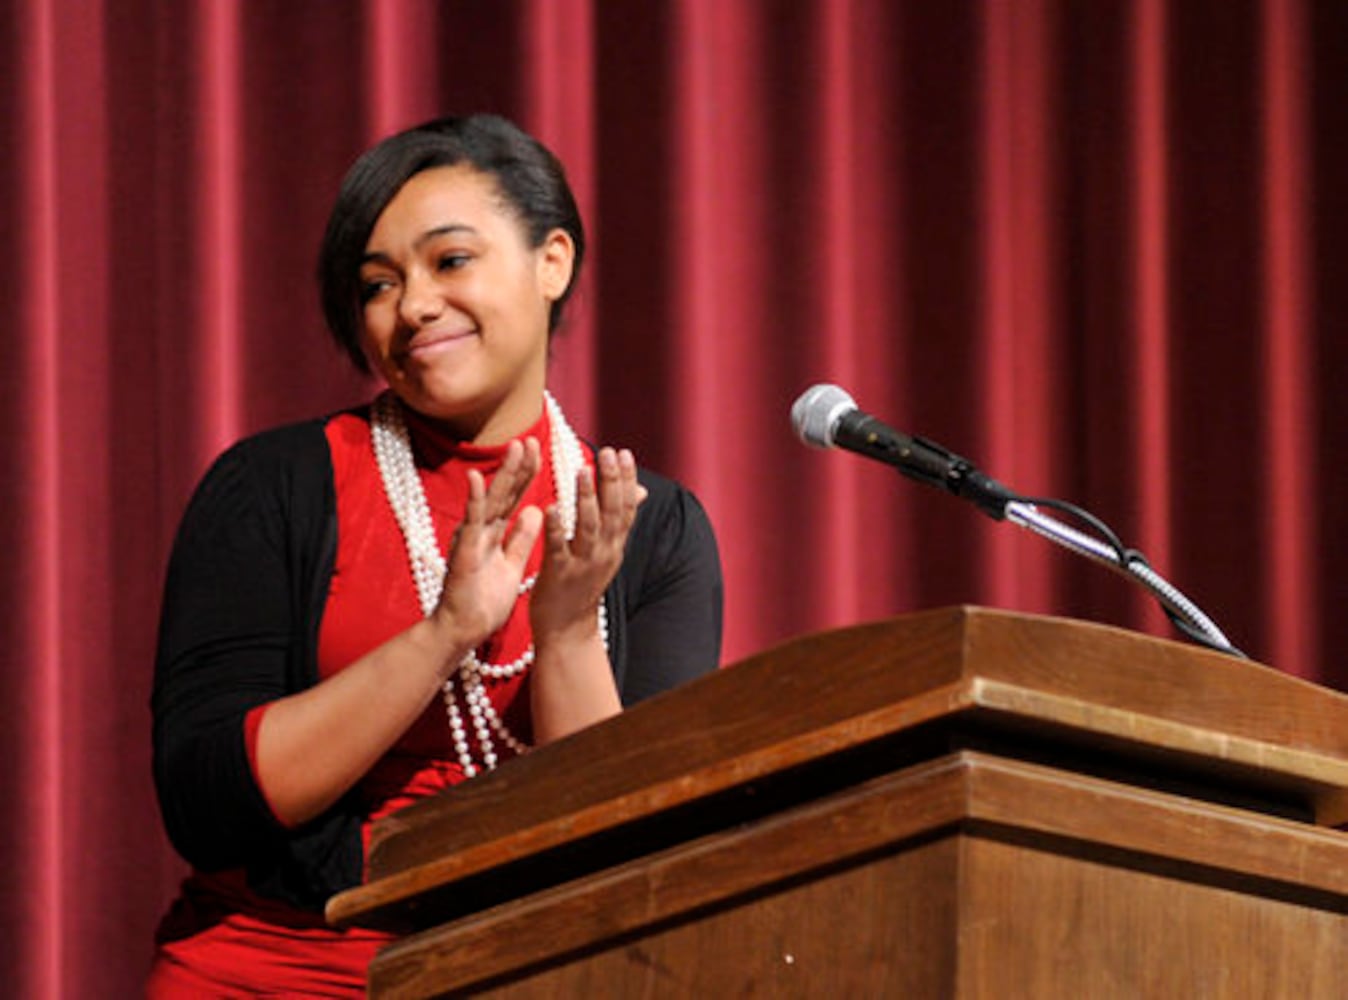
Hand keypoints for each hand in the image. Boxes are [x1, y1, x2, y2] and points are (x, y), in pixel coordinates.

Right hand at [432, 437, 543, 652]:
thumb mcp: (511, 564)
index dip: (527, 474)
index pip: (515, 497)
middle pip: (505, 492)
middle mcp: (482, 530)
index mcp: (495, 533)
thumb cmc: (483, 601)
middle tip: (531, 438)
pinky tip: (474, 478)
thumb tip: (536, 512)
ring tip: (515, 447)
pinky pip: (470, 524)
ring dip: (503, 474)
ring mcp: (472, 539)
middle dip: (519, 466)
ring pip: (490, 500)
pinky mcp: (463, 553)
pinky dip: (473, 500)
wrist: (462, 631)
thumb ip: (521, 538)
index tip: (540, 449)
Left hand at [530, 447, 645, 644]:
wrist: (566, 631)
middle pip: (611, 513)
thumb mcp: (605, 552)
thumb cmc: (580, 585)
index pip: (626, 508)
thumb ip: (617, 522)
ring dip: (587, 498)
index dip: (626, 480)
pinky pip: (558, 548)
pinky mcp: (558, 575)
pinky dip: (556, 527)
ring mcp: (582, 565)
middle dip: (611, 481)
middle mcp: (604, 553)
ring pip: (588, 527)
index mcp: (613, 546)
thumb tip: (640, 490)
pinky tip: (551, 507)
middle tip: (609, 453)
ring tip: (583, 470)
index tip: (624, 453)